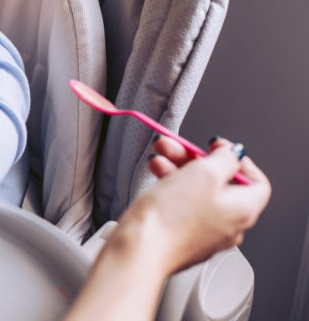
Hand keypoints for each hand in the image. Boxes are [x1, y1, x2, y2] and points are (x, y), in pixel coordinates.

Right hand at [134, 136, 270, 272]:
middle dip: (195, 159)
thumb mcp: (204, 172)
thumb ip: (224, 158)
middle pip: (220, 183)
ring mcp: (204, 234)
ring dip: (178, 169)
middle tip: (177, 147)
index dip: (237, 160)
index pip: (255, 181)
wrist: (140, 248)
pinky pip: (182, 206)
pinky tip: (155, 176)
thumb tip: (231, 155)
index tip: (216, 147)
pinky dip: (171, 188)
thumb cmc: (173, 217)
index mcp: (243, 210)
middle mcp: (229, 225)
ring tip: (158, 158)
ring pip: (197, 192)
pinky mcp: (182, 237)